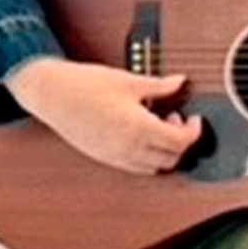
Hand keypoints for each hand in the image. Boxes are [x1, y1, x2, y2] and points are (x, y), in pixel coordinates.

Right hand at [6, 58, 203, 174]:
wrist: (52, 94)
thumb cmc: (85, 85)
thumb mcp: (129, 81)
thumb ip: (159, 86)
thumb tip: (180, 82)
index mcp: (138, 128)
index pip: (179, 141)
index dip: (193, 131)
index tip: (195, 119)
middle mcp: (128, 148)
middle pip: (171, 158)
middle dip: (181, 142)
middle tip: (177, 120)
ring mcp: (115, 157)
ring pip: (154, 168)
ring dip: (164, 152)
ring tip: (158, 125)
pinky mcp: (104, 158)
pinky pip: (135, 167)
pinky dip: (147, 157)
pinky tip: (141, 134)